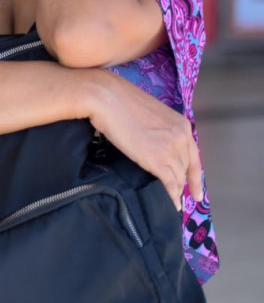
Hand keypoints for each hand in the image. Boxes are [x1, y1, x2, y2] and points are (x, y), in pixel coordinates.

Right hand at [88, 70, 203, 209]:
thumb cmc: (119, 100)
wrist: (106, 98)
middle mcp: (181, 138)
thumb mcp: (148, 114)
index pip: (193, 156)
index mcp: (181, 124)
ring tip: (172, 202)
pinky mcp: (158, 161)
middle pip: (185, 167)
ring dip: (176, 191)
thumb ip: (157, 129)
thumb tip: (151, 140)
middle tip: (177, 195)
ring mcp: (170, 149)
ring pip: (178, 177)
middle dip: (182, 182)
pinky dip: (172, 196)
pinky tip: (171, 204)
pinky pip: (170, 184)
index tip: (196, 191)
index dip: (195, 176)